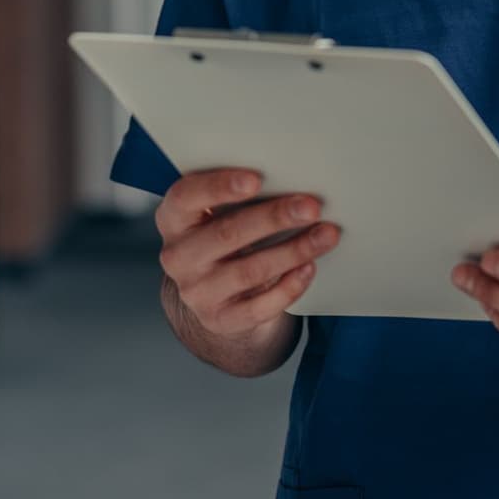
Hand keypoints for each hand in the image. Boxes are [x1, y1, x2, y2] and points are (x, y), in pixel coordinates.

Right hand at [157, 169, 340, 344]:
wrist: (215, 293)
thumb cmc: (224, 236)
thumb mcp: (217, 213)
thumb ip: (238, 197)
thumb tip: (290, 178)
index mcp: (173, 220)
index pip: (186, 198)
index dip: (219, 187)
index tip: (256, 178)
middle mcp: (178, 257)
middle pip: (227, 234)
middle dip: (273, 218)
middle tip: (310, 207)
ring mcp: (197, 292)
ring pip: (249, 271)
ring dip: (293, 251)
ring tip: (325, 235)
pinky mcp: (220, 320)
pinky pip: (259, 306)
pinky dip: (288, 286)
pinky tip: (309, 268)